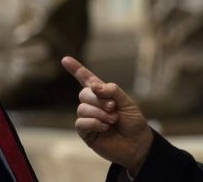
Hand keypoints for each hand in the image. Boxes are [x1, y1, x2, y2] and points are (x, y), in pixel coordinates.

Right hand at [61, 56, 152, 175]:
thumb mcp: (127, 102)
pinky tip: (106, 127)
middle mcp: (93, 105)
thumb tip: (93, 85)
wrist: (137, 143)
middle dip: (99, 99)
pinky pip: (81, 122)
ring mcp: (88, 118)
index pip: (87, 79)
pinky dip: (95, 123)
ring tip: (113, 119)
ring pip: (82, 108)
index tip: (65, 59)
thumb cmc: (133, 121)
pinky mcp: (86, 132)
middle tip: (114, 107)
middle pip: (84, 93)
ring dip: (100, 113)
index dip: (76, 69)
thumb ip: (112, 90)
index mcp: (104, 94)